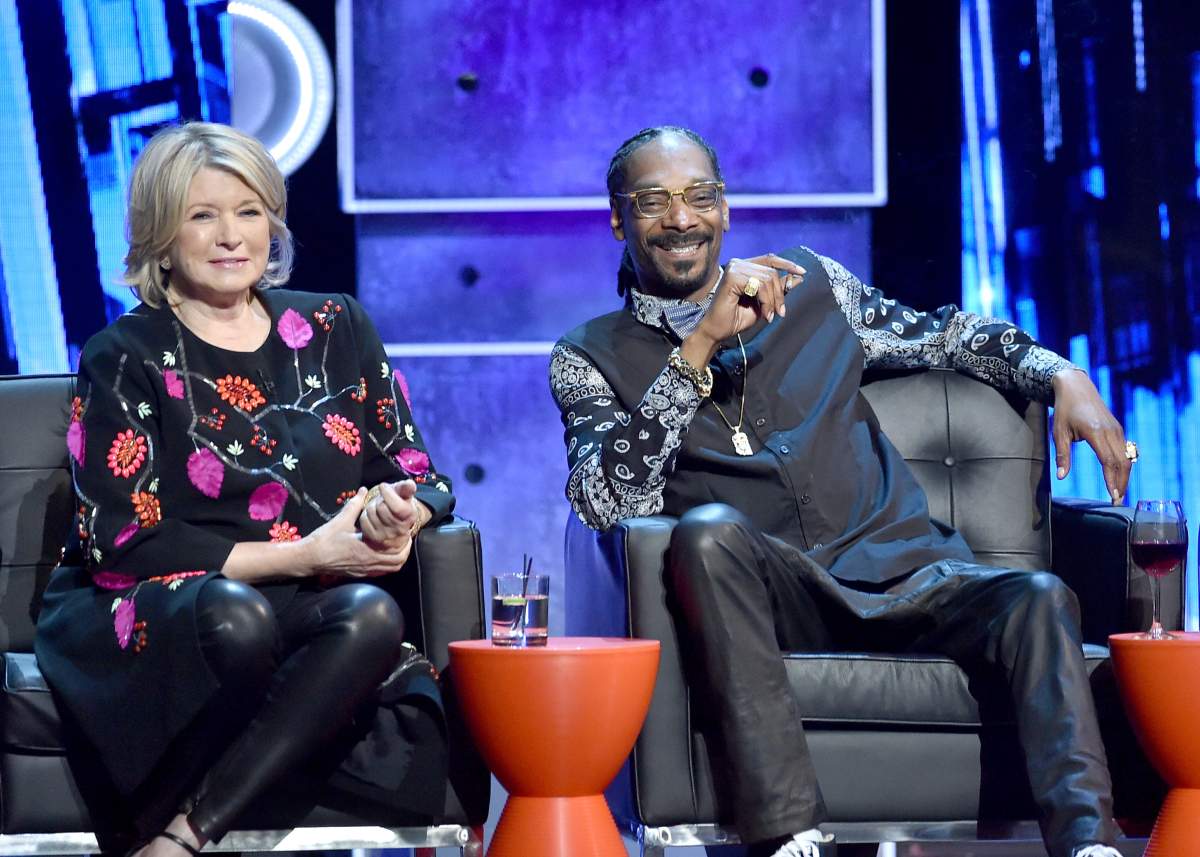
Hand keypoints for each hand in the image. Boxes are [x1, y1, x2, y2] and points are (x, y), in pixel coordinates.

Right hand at [302, 488, 412, 577]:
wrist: (310, 558)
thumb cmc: (325, 539)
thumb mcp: (341, 520)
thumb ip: (355, 505)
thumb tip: (363, 490)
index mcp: (367, 550)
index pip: (395, 551)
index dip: (404, 542)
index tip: (405, 531)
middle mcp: (368, 563)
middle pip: (396, 563)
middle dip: (404, 551)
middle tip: (405, 538)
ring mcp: (364, 570)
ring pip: (389, 569)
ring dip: (397, 558)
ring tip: (398, 546)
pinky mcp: (359, 574)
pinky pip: (380, 572)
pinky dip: (386, 564)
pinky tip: (385, 554)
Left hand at [358, 479, 421, 549]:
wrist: (395, 521)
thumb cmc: (399, 503)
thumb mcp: (403, 493)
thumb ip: (406, 488)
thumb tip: (410, 485)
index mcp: (410, 517)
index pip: (398, 507)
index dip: (388, 494)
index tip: (384, 487)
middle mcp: (400, 530)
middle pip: (382, 508)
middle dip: (380, 500)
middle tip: (383, 501)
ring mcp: (387, 537)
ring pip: (371, 513)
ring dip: (371, 507)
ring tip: (378, 509)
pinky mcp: (374, 540)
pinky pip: (364, 521)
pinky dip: (365, 516)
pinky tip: (372, 517)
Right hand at [682, 253, 805, 367]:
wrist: (718, 332)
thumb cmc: (737, 318)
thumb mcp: (764, 302)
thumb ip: (778, 289)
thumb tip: (799, 277)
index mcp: (744, 266)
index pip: (770, 259)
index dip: (787, 264)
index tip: (803, 272)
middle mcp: (738, 263)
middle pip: (772, 271)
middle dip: (780, 294)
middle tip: (779, 313)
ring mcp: (734, 268)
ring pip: (768, 279)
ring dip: (773, 301)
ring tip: (769, 316)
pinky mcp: (732, 277)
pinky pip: (759, 285)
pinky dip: (766, 301)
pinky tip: (763, 313)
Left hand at [1051, 369, 1129, 502]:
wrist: (1076, 387)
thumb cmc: (1065, 410)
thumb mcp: (1059, 432)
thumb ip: (1063, 455)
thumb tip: (1062, 477)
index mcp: (1096, 432)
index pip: (1109, 461)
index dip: (1112, 479)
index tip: (1112, 495)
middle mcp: (1111, 431)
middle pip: (1122, 462)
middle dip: (1121, 483)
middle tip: (1117, 501)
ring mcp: (1117, 430)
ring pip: (1127, 458)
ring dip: (1124, 476)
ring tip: (1119, 493)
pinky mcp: (1118, 429)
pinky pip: (1125, 450)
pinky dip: (1124, 466)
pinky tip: (1120, 477)